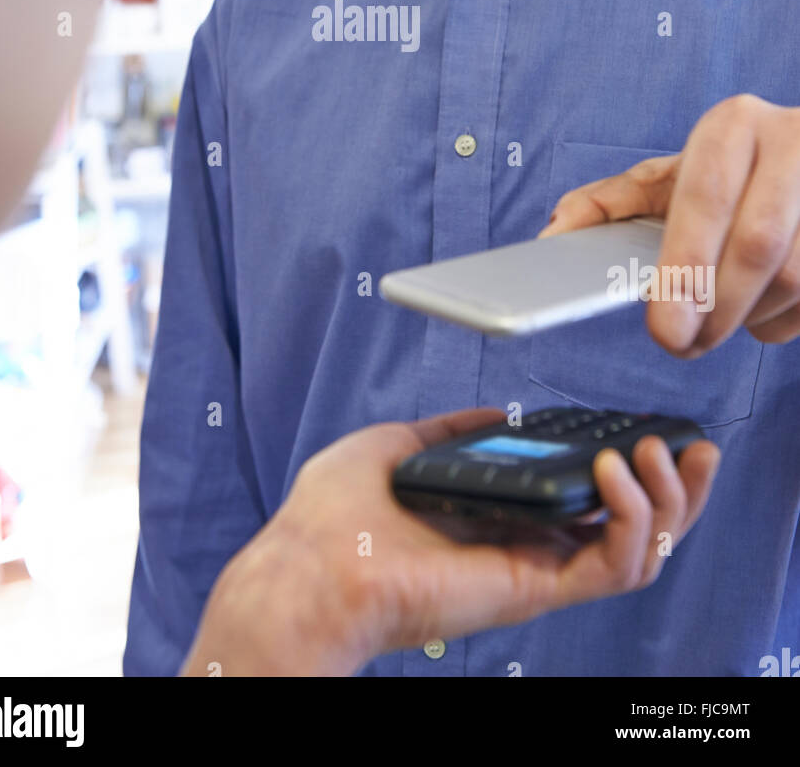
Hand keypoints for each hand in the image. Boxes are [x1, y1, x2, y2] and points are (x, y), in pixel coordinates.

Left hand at [181, 408, 719, 675]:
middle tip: (688, 446)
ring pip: (640, 550)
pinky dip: (635, 519)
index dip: (630, 467)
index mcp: (505, 512)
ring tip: (656, 452)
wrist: (314, 561)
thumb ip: (455, 431)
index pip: (589, 498)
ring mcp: (539, 567)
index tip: (647, 429)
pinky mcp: (538, 586)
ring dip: (669, 500)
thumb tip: (496, 417)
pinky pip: (615, 566)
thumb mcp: (400, 445)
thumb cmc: (338, 513)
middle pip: (632, 527)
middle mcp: (531, 543)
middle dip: (677, 488)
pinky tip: (614, 472)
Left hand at [539, 95, 799, 355]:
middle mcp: (792, 142)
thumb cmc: (730, 177)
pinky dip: (786, 321)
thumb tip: (553, 236)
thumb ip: (609, 206)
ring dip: (753, 317)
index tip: (664, 327)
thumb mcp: (669, 180)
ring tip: (722, 321)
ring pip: (797, 276)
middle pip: (758, 243)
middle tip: (683, 344)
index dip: (684, 266)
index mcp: (732, 126)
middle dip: (715, 308)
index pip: (705, 196)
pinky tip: (763, 312)